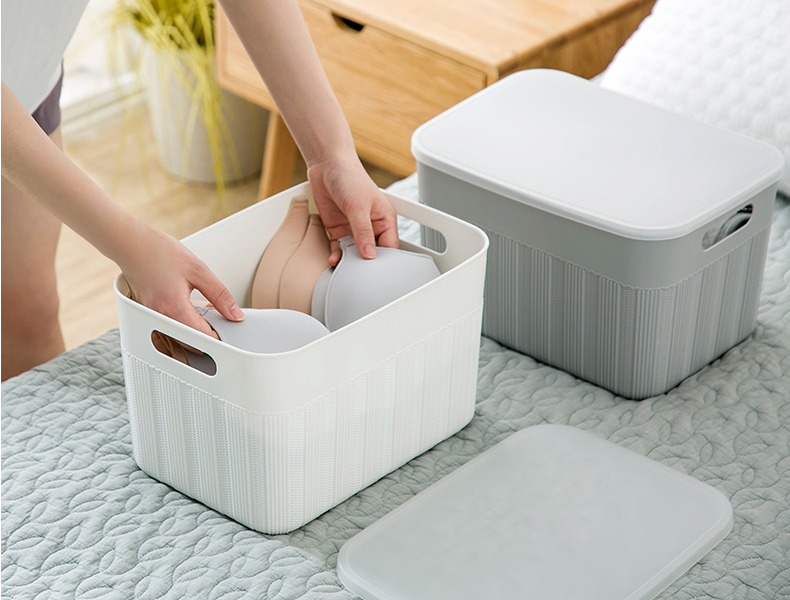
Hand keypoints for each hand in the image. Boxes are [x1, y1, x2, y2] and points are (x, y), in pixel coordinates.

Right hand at [119, 223, 243, 338]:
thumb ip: (220, 295)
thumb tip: (234, 313)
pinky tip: (186, 307)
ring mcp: (151, 316)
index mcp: (174, 308)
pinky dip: (180, 322)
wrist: (131, 243)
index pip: (202, 338)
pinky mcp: (146, 312)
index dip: (219, 337)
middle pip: (189, 343)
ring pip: (178, 337)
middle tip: (217, 319)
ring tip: (202, 311)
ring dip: (193, 330)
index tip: (227, 329)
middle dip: (206, 335)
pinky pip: (167, 327)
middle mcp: (160, 317)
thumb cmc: (159, 252)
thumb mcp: (199, 270)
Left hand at [307, 151, 398, 265]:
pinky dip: (336, 256)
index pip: (390, 247)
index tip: (377, 274)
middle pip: (372, 253)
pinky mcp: (338, 230)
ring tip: (344, 272)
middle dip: (365, 265)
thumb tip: (369, 254)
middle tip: (360, 277)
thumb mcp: (358, 206)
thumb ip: (363, 232)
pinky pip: (339, 248)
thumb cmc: (349, 177)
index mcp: (384, 220)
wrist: (326, 166)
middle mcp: (371, 227)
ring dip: (348, 262)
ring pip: (354, 253)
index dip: (384, 262)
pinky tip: (333, 261)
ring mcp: (353, 229)